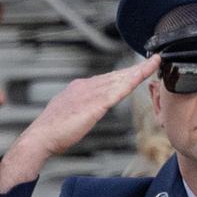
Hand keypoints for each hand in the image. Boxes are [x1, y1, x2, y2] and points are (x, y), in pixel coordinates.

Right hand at [0, 55, 160, 192]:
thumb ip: (83, 107)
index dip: (125, 73)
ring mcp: (90, 93)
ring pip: (120, 79)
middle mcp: (86, 86)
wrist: (41, 137)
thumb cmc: (54, 131)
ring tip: (155, 62)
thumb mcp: (70, 113)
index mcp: (80, 88)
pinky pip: (118, 90)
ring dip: (138, 70)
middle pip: (117, 75)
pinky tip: (142, 76)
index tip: (139, 68)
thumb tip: (92, 107)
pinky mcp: (95, 104)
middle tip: (155, 59)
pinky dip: (131, 81)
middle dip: (137, 67)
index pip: (108, 78)